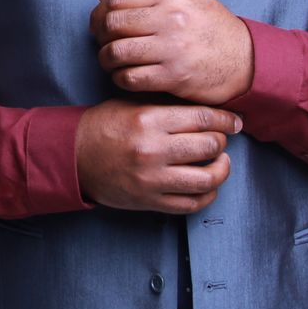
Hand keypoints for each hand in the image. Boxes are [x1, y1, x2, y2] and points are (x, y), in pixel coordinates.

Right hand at [74, 100, 240, 212]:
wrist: (73, 155)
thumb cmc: (104, 126)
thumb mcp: (132, 105)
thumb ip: (167, 107)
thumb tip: (207, 111)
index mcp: (149, 119)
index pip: (203, 117)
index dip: (225, 119)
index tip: (235, 122)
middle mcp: (153, 149)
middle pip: (210, 145)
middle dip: (221, 141)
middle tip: (221, 139)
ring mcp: (152, 178)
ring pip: (207, 178)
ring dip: (221, 170)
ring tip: (219, 162)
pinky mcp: (149, 200)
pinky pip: (191, 203)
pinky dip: (207, 195)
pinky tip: (207, 185)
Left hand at [89, 0, 254, 104]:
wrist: (247, 60)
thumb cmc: (212, 29)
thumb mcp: (182, 2)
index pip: (116, 0)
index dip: (100, 13)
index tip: (100, 24)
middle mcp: (170, 21)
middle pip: (112, 25)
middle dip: (100, 36)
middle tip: (103, 44)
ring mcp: (172, 50)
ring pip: (116, 53)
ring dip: (107, 60)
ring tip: (111, 62)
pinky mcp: (174, 77)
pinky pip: (131, 79)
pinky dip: (121, 79)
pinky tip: (125, 77)